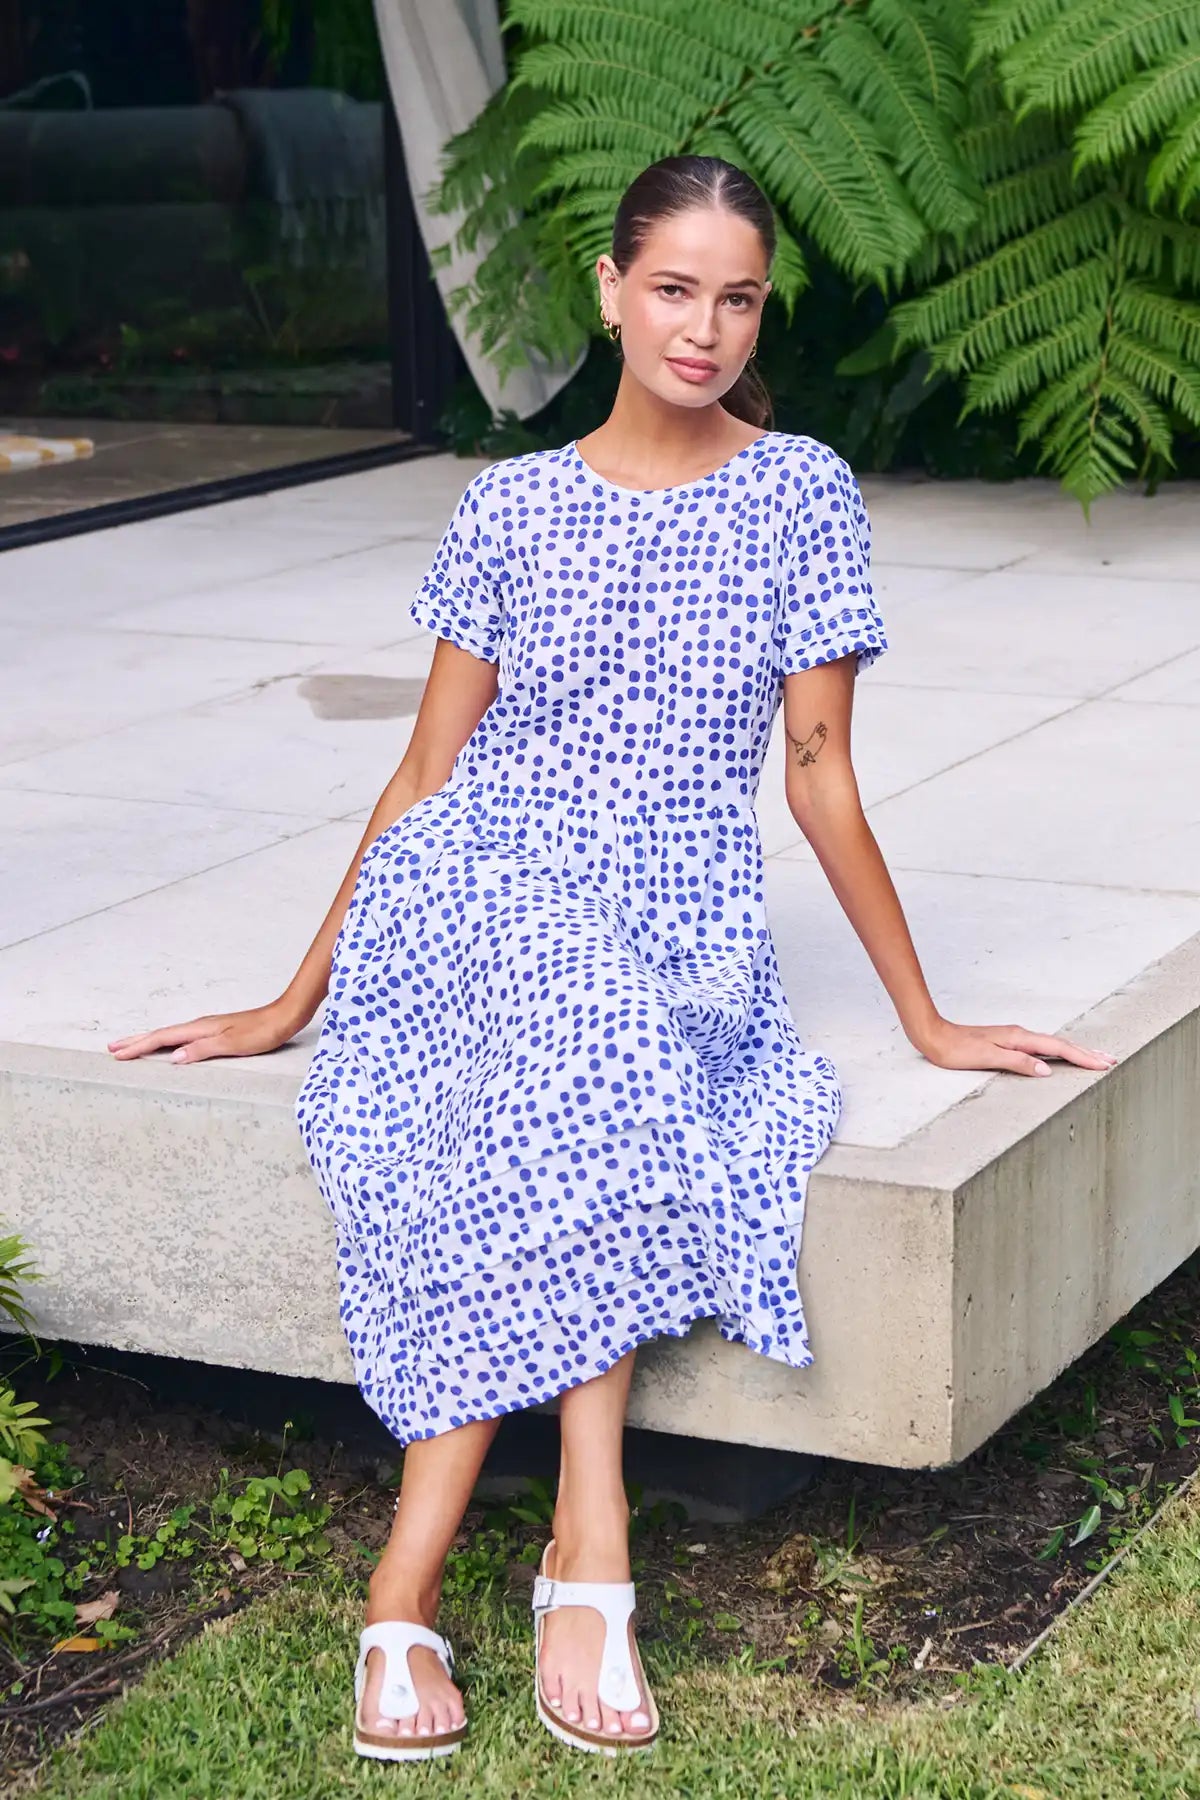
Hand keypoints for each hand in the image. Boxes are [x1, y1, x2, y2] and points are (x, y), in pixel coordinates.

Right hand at [107, 999, 305, 1065]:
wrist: (284, 1017)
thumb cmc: (262, 1032)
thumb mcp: (232, 1044)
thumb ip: (202, 1050)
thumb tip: (173, 1058)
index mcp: (200, 1028)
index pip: (162, 1039)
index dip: (139, 1047)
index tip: (117, 1054)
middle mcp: (200, 1026)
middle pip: (161, 1034)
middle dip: (136, 1041)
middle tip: (113, 1048)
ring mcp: (208, 1027)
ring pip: (170, 1035)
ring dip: (149, 1041)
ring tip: (132, 1046)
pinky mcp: (216, 1031)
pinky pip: (183, 1037)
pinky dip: (168, 1042)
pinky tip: (169, 1046)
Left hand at [913, 1016, 1117, 1077]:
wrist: (933, 1036)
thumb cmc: (955, 1050)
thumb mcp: (986, 1058)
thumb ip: (1017, 1063)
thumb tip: (1046, 1070)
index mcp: (1019, 1038)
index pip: (1058, 1049)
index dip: (1082, 1058)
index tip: (1104, 1064)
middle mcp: (1020, 1035)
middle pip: (1060, 1044)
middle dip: (1086, 1053)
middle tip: (1111, 1060)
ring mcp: (1014, 1038)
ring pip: (1052, 1045)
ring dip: (1074, 1052)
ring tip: (1093, 1058)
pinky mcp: (1007, 1043)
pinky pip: (1040, 1048)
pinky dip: (1057, 1052)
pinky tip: (1058, 1058)